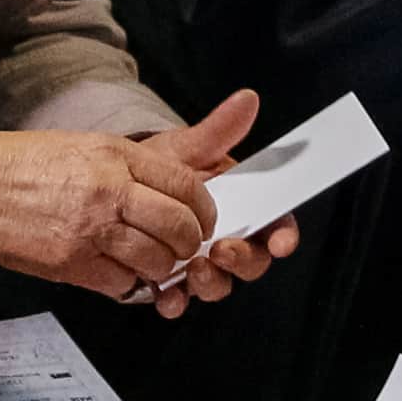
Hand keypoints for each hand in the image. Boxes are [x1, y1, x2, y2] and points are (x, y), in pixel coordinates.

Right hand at [0, 122, 215, 305]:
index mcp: (116, 155)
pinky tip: (116, 272)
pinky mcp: (71, 262)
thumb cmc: (24, 164)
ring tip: (149, 263)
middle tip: (182, 249)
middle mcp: (109, 189)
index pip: (187, 185)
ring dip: (162, 269)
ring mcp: (90, 228)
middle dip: (190, 245)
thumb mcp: (86, 145)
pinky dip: (127, 284)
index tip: (202, 221)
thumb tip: (175, 191)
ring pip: (158, 261)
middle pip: (181, 227)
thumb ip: (132, 167)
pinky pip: (122, 284)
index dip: (205, 210)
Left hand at [137, 90, 301, 320]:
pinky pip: (179, 299)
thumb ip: (217, 130)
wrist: (117, 188)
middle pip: (252, 261)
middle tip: (222, 251)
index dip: (284, 235)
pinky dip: (175, 301)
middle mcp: (226, 240)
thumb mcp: (185, 147)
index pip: (275, 225)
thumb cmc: (160, 168)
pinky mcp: (171, 282)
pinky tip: (165, 294)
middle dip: (243, 261)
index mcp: (241, 209)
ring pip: (219, 284)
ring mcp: (200, 264)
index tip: (280, 240)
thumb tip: (248, 99)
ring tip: (193, 270)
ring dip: (211, 283)